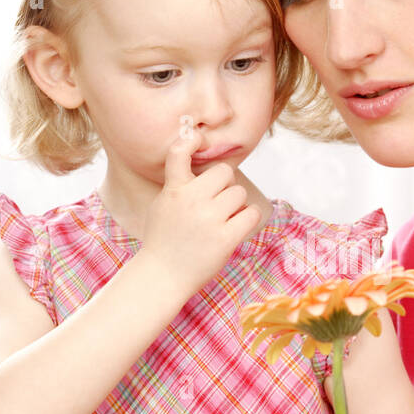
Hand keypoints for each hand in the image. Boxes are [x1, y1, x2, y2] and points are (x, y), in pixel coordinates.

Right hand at [139, 131, 261, 299]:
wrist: (163, 275)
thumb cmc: (164, 238)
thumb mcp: (163, 204)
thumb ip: (179, 183)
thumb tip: (199, 156)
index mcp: (174, 190)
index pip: (179, 152)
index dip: (190, 140)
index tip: (197, 138)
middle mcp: (191, 200)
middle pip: (225, 172)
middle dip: (224, 185)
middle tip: (216, 203)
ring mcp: (209, 219)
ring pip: (238, 193)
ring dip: (236, 205)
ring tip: (222, 220)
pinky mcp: (225, 238)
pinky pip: (251, 213)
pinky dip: (247, 218)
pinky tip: (236, 227)